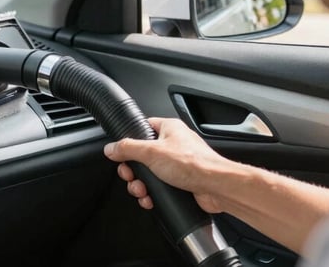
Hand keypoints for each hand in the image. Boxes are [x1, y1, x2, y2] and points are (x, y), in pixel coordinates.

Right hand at [103, 117, 235, 212]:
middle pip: (142, 155)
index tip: (121, 154)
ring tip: (142, 191)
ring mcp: (178, 164)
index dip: (129, 142)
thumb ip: (128, 148)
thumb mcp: (151, 152)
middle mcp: (173, 144)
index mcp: (169, 129)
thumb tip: (111, 148)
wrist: (216, 187)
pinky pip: (159, 186)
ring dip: (141, 185)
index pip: (142, 128)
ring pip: (149, 174)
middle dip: (133, 171)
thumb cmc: (194, 165)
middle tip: (131, 176)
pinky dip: (152, 194)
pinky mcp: (181, 182)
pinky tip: (150, 199)